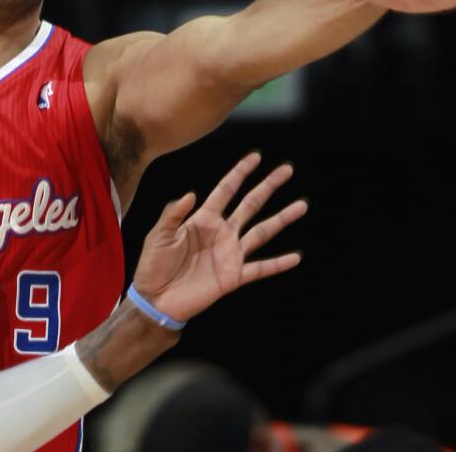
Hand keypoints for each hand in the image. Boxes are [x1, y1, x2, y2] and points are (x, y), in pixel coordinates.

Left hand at [131, 152, 306, 322]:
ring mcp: (231, 254)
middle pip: (250, 204)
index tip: (256, 157)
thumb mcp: (158, 235)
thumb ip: (173, 214)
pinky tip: (295, 257)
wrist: (156, 299)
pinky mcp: (234, 276)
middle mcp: (222, 233)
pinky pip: (260, 268)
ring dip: (282, 218)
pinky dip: (278, 263)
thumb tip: (191, 193)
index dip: (240, 173)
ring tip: (301, 205)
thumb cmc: (154, 265)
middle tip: (287, 170)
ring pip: (262, 232)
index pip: (226, 190)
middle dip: (268, 186)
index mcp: (204, 219)